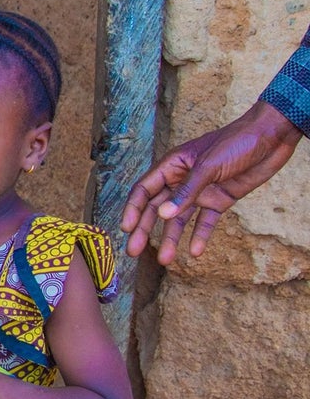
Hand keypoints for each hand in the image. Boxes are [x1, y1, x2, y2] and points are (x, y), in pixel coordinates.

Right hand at [121, 100, 301, 264]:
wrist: (271, 138)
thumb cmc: (236, 142)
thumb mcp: (209, 166)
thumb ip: (187, 192)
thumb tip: (163, 215)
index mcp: (173, 165)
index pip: (145, 190)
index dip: (133, 209)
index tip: (126, 229)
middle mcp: (182, 180)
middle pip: (157, 208)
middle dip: (145, 230)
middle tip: (134, 252)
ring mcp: (201, 191)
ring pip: (179, 219)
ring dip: (171, 238)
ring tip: (166, 260)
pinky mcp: (220, 200)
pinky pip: (205, 221)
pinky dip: (200, 235)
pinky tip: (196, 252)